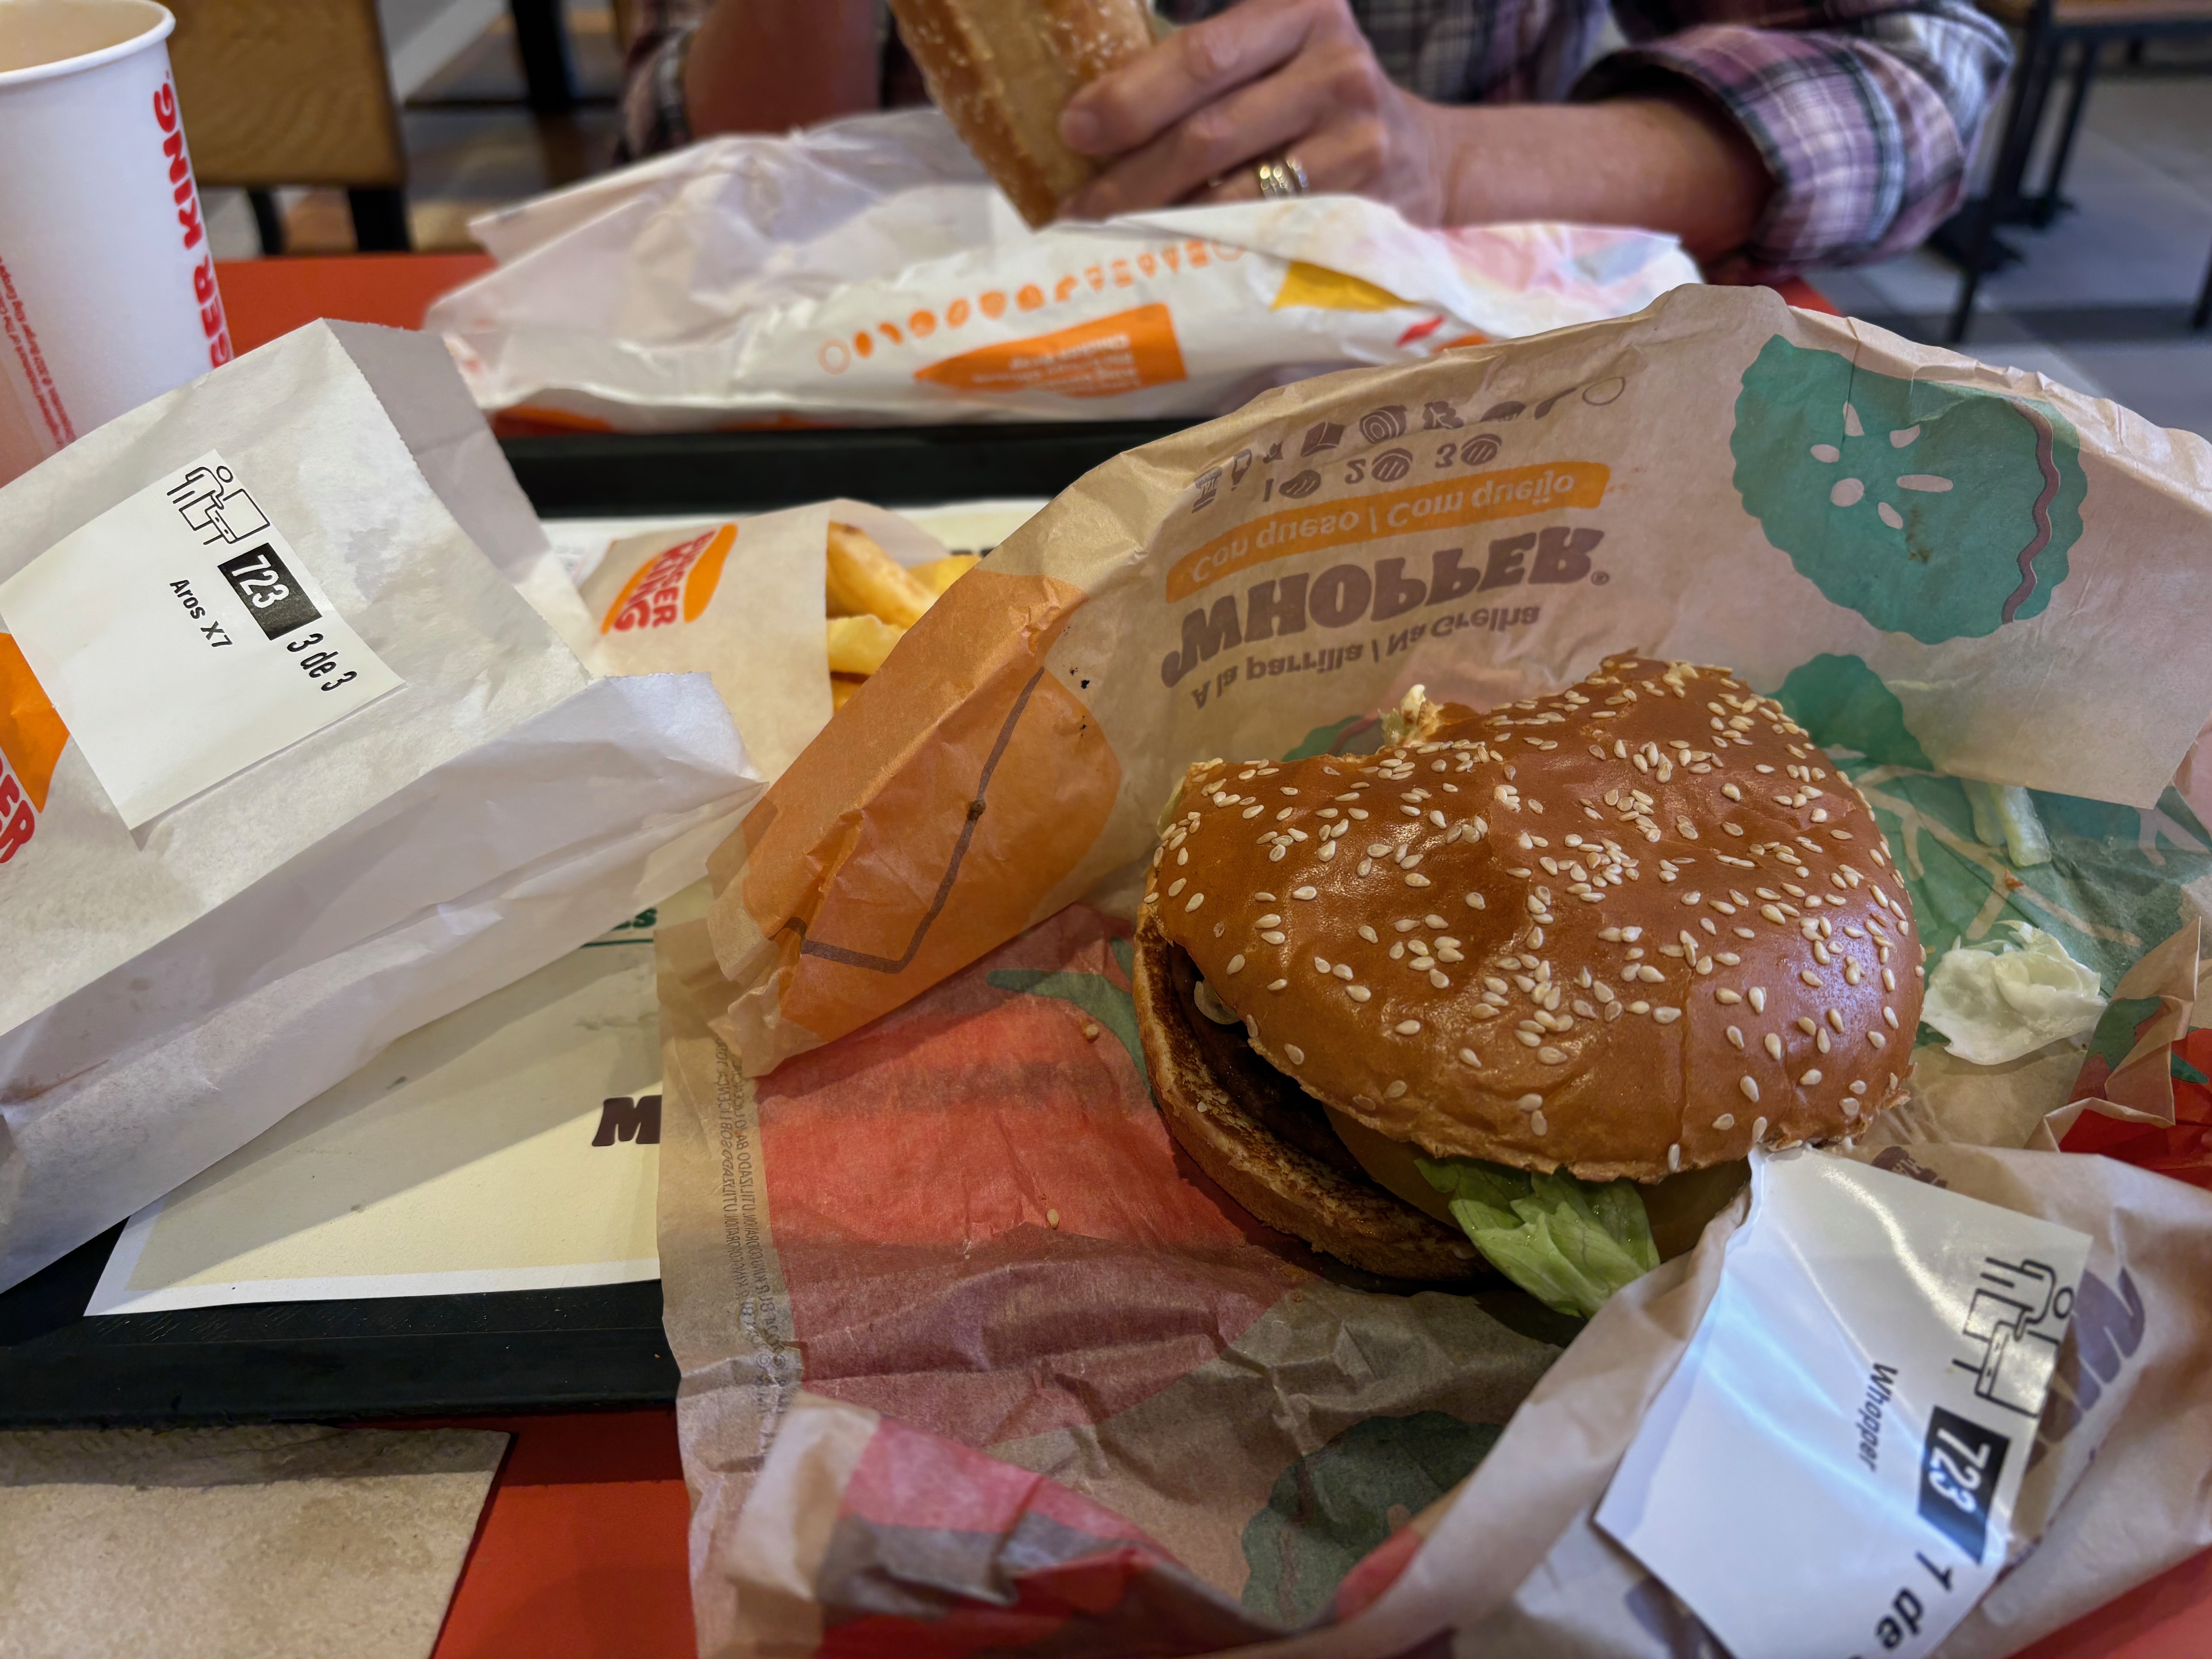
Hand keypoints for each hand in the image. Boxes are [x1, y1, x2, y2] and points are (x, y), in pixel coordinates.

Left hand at [1056, 0, 1446, 223]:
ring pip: (1234, 194)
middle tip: (1079, 209)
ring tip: (1112, 241)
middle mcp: (1336, 66)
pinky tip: (1173, 259)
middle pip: (1209, 131)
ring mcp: (1359, 138)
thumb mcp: (1277, 53)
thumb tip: (1094, 116)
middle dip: (1131, 177)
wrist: (1422, 156)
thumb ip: (1209, 68)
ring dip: (1162, 224)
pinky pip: (1267, 235)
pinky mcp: (1367, 202)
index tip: (1075, 129)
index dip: (1130, 97)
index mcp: (1302, 9)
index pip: (1201, 55)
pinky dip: (1212, 251)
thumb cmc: (1316, 102)